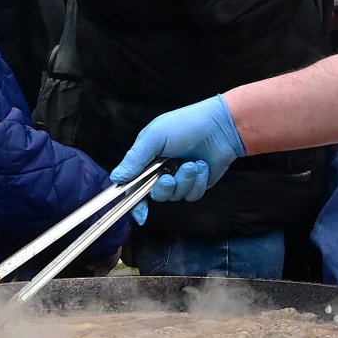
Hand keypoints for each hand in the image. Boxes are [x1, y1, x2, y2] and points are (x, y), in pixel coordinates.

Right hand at [112, 96, 246, 209]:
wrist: (221, 126)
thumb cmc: (186, 125)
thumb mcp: (155, 137)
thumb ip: (135, 159)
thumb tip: (116, 178)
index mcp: (146, 158)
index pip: (133, 185)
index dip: (134, 201)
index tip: (139, 212)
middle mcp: (161, 170)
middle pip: (155, 194)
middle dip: (164, 188)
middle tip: (170, 175)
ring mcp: (180, 178)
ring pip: (175, 196)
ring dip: (185, 181)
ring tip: (193, 163)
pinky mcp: (196, 183)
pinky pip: (192, 195)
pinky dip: (198, 182)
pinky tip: (203, 165)